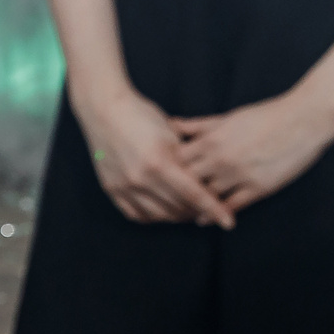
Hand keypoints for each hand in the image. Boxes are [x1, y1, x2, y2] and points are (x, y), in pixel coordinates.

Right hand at [70, 80, 234, 228]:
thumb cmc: (141, 116)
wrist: (104, 111)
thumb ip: (187, 160)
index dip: (214, 209)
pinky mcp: (112, 190)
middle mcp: (140, 179)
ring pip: (158, 216)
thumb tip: (206, 183)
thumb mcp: (171, 135)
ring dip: (177, 215)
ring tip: (188, 210)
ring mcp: (124, 187)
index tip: (229, 223)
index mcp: (159, 162)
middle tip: (211, 211)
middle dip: (197, 212)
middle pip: (177, 208)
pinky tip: (163, 210)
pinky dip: (154, 216)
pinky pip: (136, 214)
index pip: (193, 194)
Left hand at [170, 91, 333, 214]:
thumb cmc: (266, 115)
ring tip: (180, 213)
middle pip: (186, 182)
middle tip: (160, 202)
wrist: (305, 119)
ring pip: (205, 197)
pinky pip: (230, 206)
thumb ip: (199, 126)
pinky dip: (215, 213)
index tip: (156, 177)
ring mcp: (238, 175)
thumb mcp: (229, 118)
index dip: (164, 170)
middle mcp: (220, 159)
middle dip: (173, 192)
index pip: (176, 161)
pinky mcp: (258, 188)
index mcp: (212, 140)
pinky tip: (206, 219)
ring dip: (193, 206)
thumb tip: (171, 125)